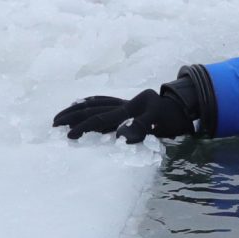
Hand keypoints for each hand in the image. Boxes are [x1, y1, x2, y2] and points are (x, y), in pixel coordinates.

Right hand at [53, 72, 207, 143]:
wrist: (184, 107)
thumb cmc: (172, 118)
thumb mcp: (159, 124)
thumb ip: (141, 128)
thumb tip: (119, 135)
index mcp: (128, 109)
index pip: (100, 119)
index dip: (84, 127)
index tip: (69, 136)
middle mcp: (123, 103)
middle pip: (92, 108)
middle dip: (73, 116)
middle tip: (54, 124)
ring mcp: (124, 101)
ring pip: (95, 103)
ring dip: (77, 108)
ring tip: (61, 115)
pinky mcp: (127, 103)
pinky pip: (103, 100)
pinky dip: (90, 102)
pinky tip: (82, 104)